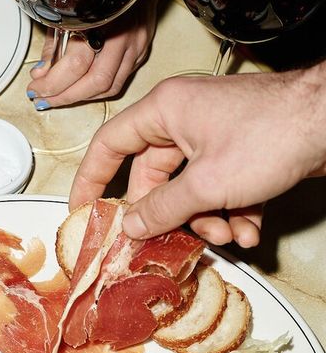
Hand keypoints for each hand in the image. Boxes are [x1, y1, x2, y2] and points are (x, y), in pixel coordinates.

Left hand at [26, 0, 163, 105]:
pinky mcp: (141, 53)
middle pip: (95, 82)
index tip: (35, 88)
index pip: (75, 64)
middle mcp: (122, 35)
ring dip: (81, 98)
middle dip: (65, 96)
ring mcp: (135, 46)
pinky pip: (119, 81)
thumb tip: (41, 73)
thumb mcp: (68, 8)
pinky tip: (80, 91)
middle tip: (43, 100)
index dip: (53, 82)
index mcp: (100, 20)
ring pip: (110, 87)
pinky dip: (97, 91)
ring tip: (58, 99)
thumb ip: (55, 43)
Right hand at [69, 66, 325, 245]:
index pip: (110, 145)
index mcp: (164, 112)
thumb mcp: (207, 183)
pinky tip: (249, 230)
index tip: (82, 209)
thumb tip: (131, 227)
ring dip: (207, 218)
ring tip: (228, 235)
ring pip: (192, 187)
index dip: (92, 178)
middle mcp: (185, 120)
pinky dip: (232, 211)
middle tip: (167, 240)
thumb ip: (163, 209)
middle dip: (169, 213)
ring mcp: (215, 135)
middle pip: (156, 176)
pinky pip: (222, 187)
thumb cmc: (270, 135)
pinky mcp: (243, 151)